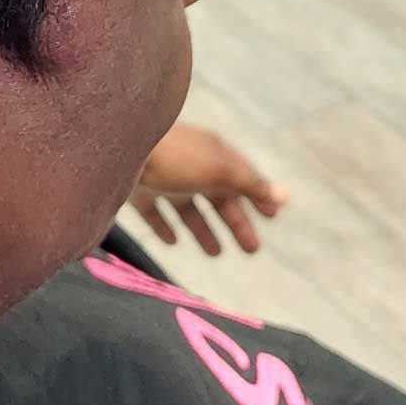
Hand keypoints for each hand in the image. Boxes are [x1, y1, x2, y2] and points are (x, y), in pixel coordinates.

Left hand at [127, 122, 288, 257]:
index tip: (272, 217)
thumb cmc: (176, 158)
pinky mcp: (135, 188)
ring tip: (215, 254)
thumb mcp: (220, 171)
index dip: (257, 195)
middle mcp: (188, 163)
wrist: (118, 150)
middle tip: (252, 249)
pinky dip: (165, 225)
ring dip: (203, 229)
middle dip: (236, 222)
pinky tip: (172, 242)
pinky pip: (154, 210)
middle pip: (217, 196)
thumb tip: (287, 195)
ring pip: (187, 207)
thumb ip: (250, 184)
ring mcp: (161, 175)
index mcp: (212, 153)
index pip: (241, 175)